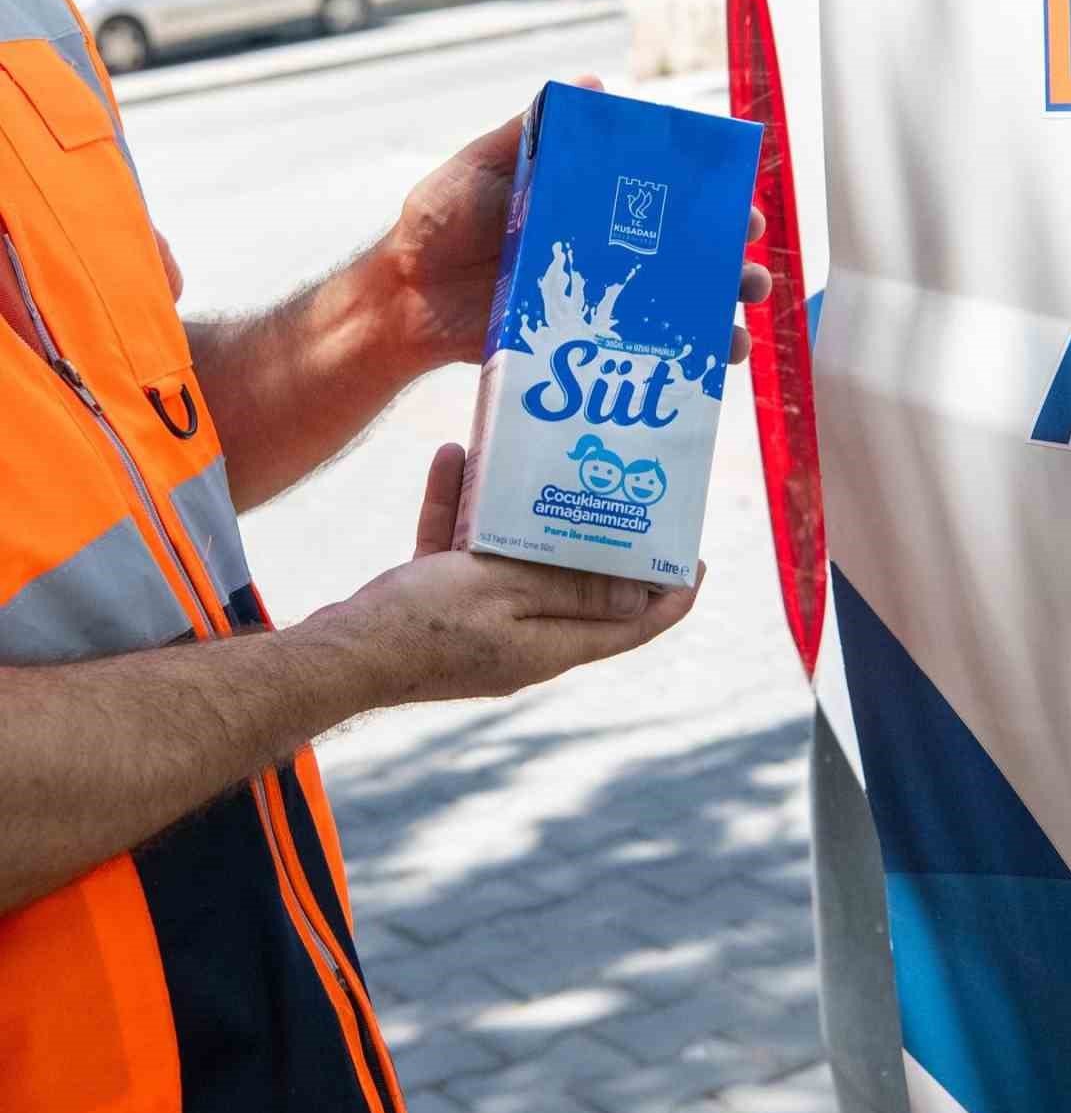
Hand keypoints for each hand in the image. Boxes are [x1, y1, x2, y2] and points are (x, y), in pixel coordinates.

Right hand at [331, 445, 700, 706]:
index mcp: (551, 646)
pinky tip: (451, 459)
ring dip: (522, 513)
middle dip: (599, 539)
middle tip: (617, 486)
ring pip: (517, 561)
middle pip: (580, 587)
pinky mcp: (439, 608)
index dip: (671, 594)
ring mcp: (480, 627)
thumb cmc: (421, 622)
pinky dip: (461, 511)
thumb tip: (642, 594)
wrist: (333, 654)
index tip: (695, 556)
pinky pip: (461, 553)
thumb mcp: (505, 591)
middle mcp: (524, 641)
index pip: (633, 626)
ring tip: (533, 458)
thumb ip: (572, 587)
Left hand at [380, 76, 771, 371]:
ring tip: (741, 321)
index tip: (740, 201)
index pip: (662, 197)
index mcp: (586, 203)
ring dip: (718, 312)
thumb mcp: (481, 164)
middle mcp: (602, 250)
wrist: (403, 298)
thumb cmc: (437, 222)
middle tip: (750, 263)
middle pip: (683, 253)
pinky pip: (639, 351)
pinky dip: (680, 360)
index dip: (708, 198)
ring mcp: (595, 300)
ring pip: (673, 306)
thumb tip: (589, 82)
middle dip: (728, 258)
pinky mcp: (580, 343)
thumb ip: (530, 131)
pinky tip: (711, 366)